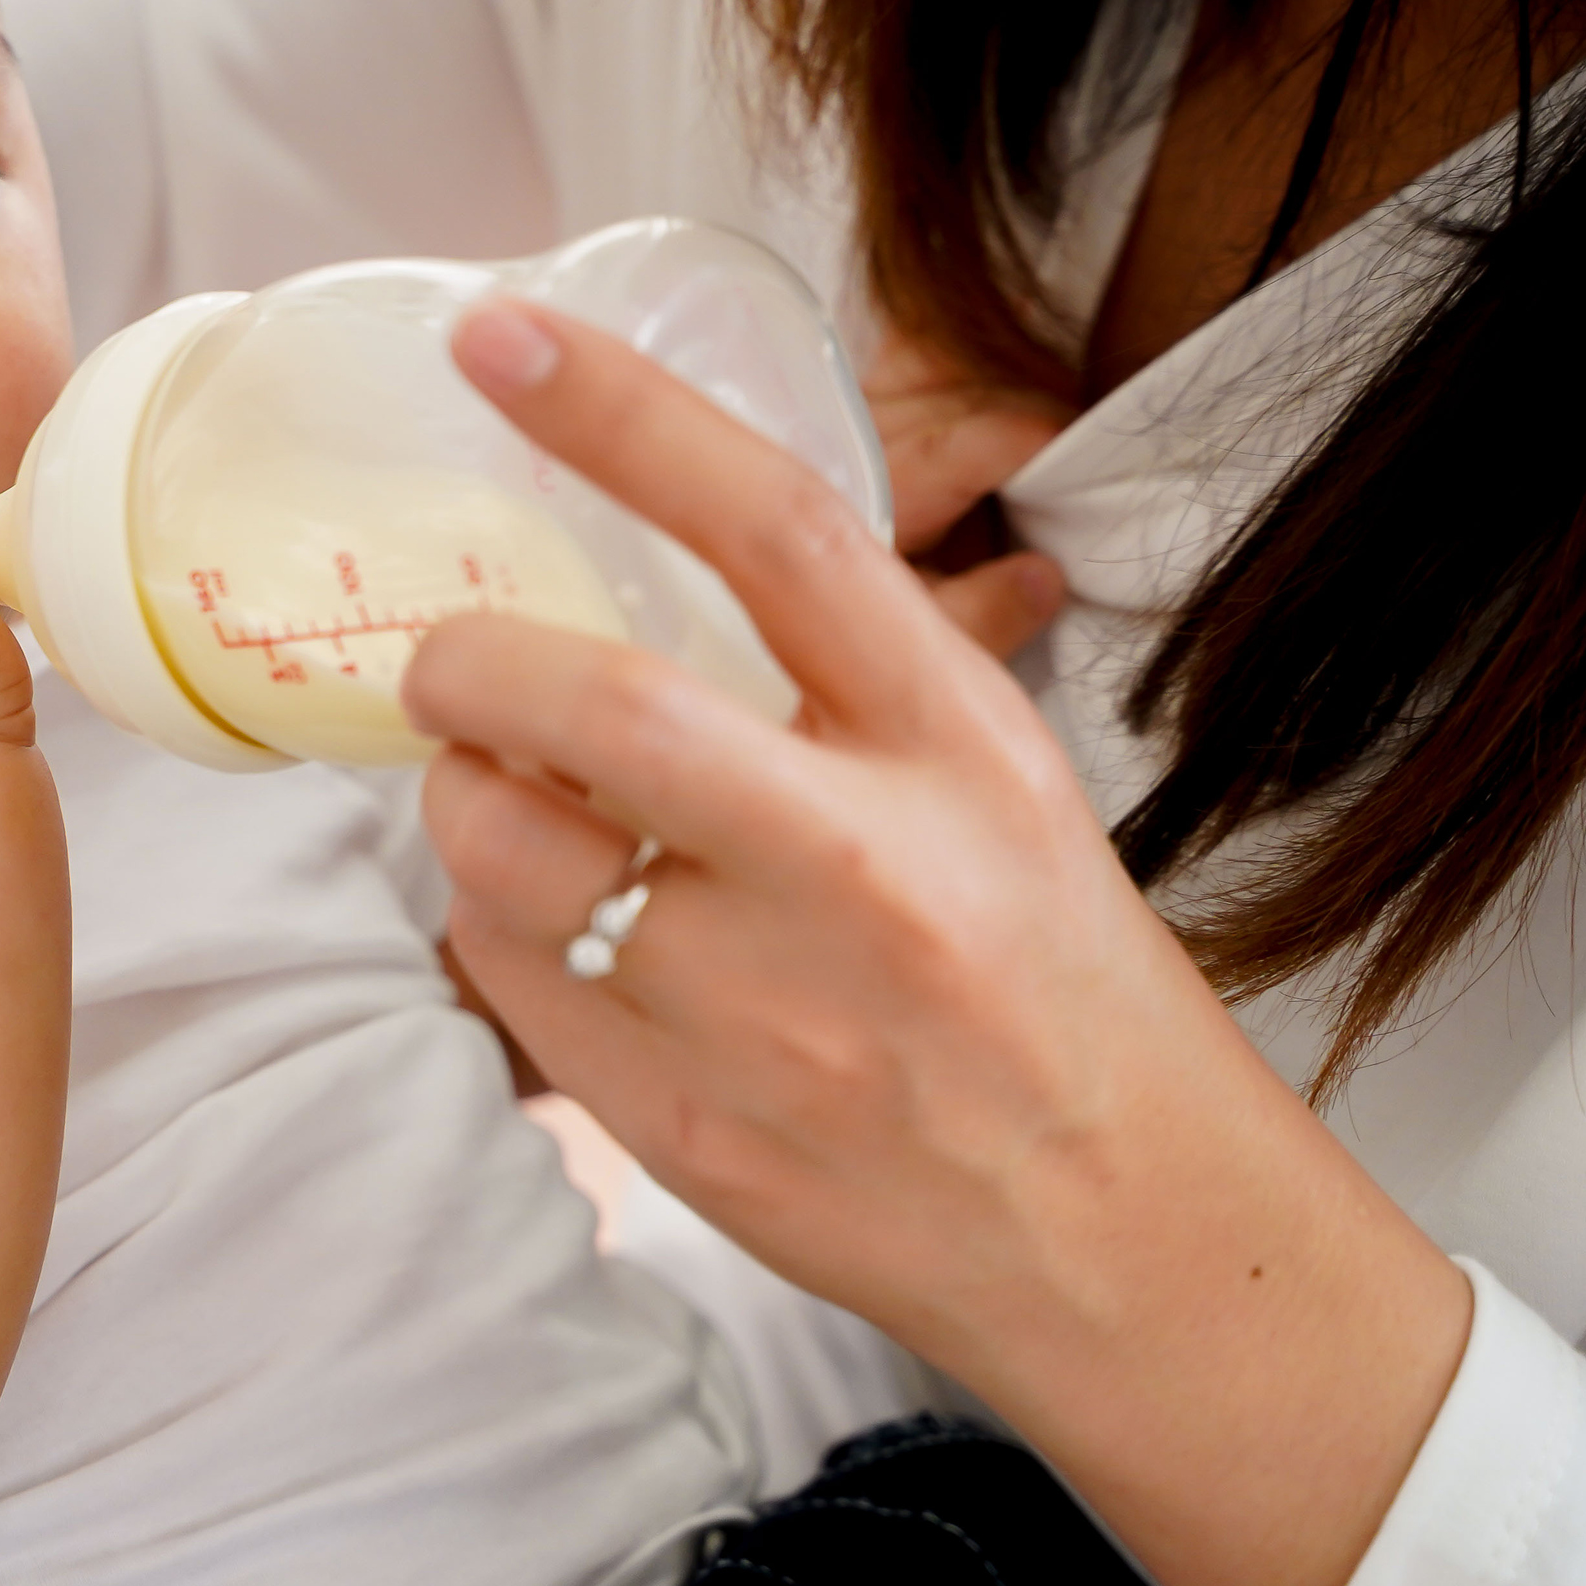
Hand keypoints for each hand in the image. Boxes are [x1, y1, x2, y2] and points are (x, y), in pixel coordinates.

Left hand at [405, 300, 1468, 1585]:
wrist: (1138, 1249)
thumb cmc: (1061, 990)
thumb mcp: (1003, 787)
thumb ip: (851, 678)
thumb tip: (675, 541)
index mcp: (958, 750)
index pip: (777, 531)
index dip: (622, 412)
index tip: (502, 336)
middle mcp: (864, 872)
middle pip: (600, 709)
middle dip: (472, 664)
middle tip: (446, 659)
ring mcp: (770, 1017)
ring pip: (507, 858)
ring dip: (464, 805)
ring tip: (506, 800)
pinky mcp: (688, 1133)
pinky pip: (504, 986)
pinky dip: (490, 930)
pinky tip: (547, 925)